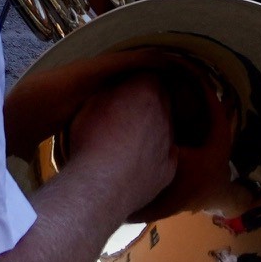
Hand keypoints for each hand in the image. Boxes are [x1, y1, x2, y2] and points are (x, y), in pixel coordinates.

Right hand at [66, 72, 179, 209]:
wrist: (102, 186)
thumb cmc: (92, 139)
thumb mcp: (91, 103)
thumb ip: (110, 92)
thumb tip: (117, 90)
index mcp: (146, 91)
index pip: (148, 76)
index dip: (136, 81)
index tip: (124, 87)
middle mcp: (164, 114)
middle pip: (161, 100)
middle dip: (147, 103)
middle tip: (126, 111)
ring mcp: (169, 143)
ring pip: (165, 129)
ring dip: (152, 130)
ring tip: (129, 140)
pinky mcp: (169, 171)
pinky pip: (166, 156)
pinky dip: (155, 156)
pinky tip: (140, 162)